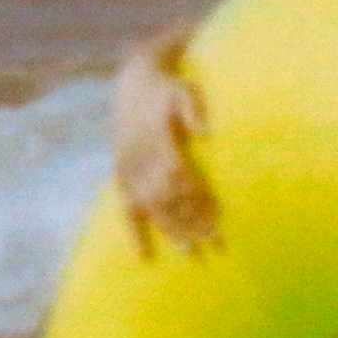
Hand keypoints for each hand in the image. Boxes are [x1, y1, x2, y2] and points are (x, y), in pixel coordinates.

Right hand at [112, 35, 218, 260]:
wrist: (132, 82)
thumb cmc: (166, 88)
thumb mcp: (182, 90)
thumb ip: (192, 109)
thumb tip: (206, 133)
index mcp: (156, 141)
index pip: (180, 178)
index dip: (198, 200)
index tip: (217, 220)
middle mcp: (140, 159)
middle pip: (167, 197)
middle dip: (189, 221)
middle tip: (212, 244)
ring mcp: (128, 168)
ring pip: (149, 206)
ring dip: (169, 228)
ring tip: (189, 251)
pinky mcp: (120, 174)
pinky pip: (125, 208)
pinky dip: (134, 232)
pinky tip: (143, 256)